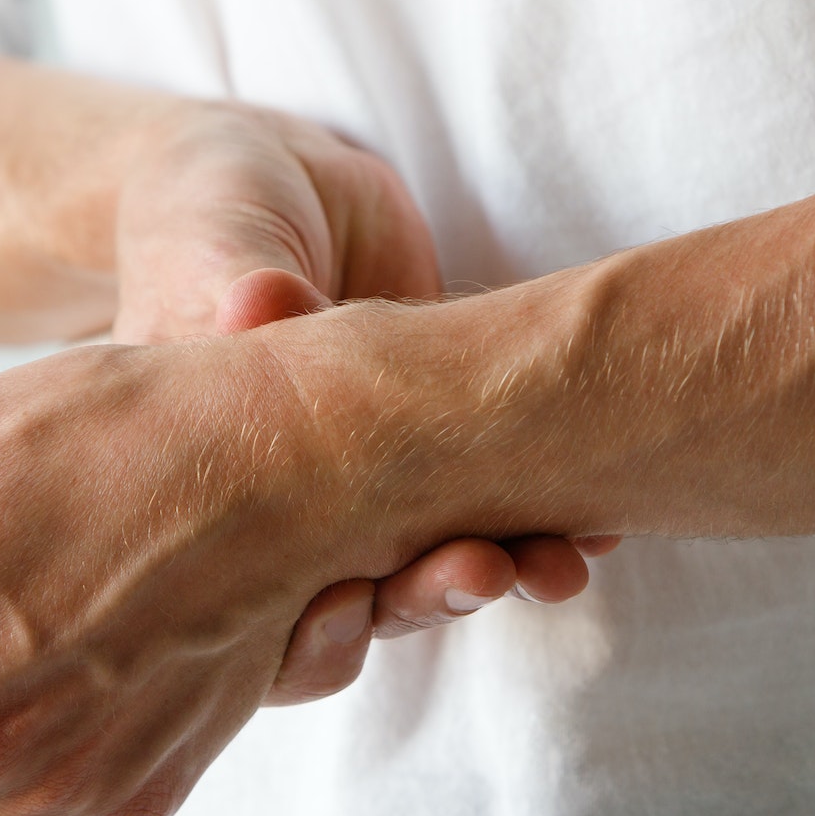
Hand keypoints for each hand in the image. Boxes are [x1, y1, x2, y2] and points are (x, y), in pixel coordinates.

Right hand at [108, 102, 614, 701]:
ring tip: (564, 563)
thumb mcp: (212, 243)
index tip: (352, 604)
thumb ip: (234, 284)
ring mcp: (376, 491)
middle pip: (362, 604)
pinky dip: (550, 518)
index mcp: (214, 496)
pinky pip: (498, 507)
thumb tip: (254, 303)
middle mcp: (296, 518)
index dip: (308, 628)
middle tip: (488, 570)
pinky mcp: (444, 449)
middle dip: (426, 597)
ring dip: (505, 571)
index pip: (257, 609)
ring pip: (435, 567)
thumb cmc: (212, 213)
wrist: (281, 186)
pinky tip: (602, 528)